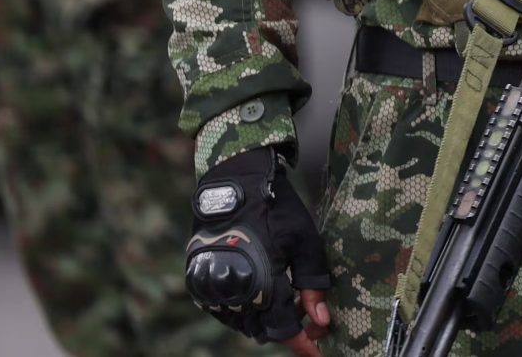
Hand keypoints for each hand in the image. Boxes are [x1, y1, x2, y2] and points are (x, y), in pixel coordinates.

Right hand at [183, 146, 332, 353]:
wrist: (233, 182)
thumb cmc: (275, 209)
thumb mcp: (304, 242)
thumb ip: (313, 284)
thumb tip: (322, 321)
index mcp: (261, 285)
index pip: (284, 330)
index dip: (304, 343)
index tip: (319, 350)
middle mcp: (232, 294)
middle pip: (264, 330)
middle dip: (289, 329)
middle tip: (310, 319)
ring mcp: (212, 291)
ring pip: (244, 323)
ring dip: (267, 320)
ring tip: (289, 302)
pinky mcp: (199, 282)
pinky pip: (226, 310)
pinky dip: (247, 309)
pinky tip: (264, 294)